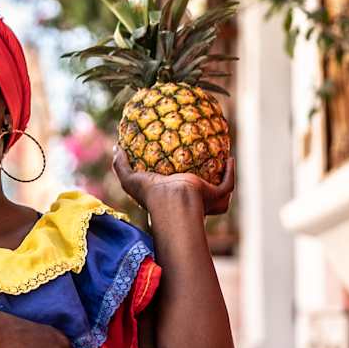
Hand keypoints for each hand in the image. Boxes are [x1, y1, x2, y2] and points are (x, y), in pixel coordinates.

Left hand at [112, 147, 234, 216]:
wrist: (172, 201)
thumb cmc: (151, 194)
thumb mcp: (130, 179)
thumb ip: (120, 165)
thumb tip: (117, 146)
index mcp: (171, 195)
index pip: (175, 187)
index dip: (177, 176)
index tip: (177, 158)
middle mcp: (189, 199)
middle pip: (200, 192)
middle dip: (205, 180)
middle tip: (205, 160)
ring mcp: (205, 199)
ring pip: (220, 191)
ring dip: (223, 177)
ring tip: (223, 159)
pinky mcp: (216, 196)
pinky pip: (228, 184)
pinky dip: (231, 172)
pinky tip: (230, 158)